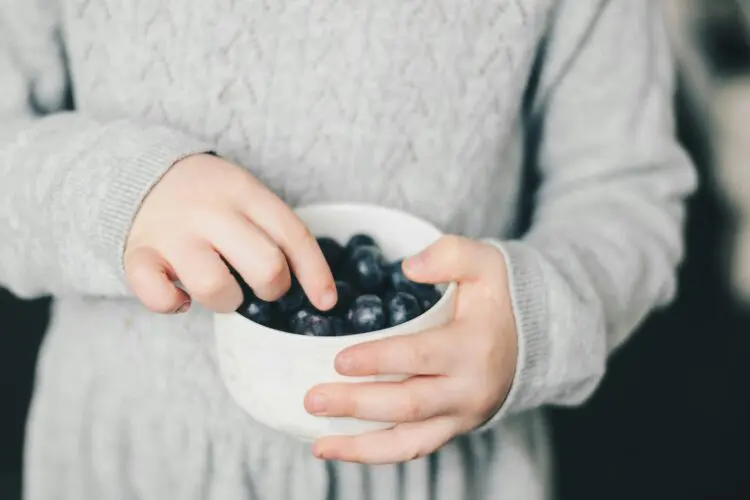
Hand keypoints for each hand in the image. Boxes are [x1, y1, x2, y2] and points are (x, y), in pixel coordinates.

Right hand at [124, 153, 336, 313]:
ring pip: (215, 288)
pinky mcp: (138, 254)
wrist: (139, 171)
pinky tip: (181, 297)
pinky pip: (158, 296)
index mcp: (244, 192)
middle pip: (265, 267)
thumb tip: (319, 290)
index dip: (315, 273)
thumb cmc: (209, 197)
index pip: (292, 235)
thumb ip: (274, 229)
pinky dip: (172, 304)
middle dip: (272, 288)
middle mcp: (210, 211)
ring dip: (227, 302)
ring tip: (221, 290)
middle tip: (261, 284)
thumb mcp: (246, 194)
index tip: (326, 300)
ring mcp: (172, 233)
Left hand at [304, 236, 517, 463]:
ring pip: (408, 442)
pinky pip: (412, 449)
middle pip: (407, 405)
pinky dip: (374, 455)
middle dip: (357, 405)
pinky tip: (339, 449)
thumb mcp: (485, 263)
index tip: (338, 360)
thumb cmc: (498, 299)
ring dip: (360, 446)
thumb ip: (450, 255)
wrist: (533, 340)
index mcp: (473, 347)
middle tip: (312, 399)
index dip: (379, 360)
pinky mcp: (452, 429)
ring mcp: (461, 416)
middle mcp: (468, 390)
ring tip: (319, 444)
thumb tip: (408, 268)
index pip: (420, 357)